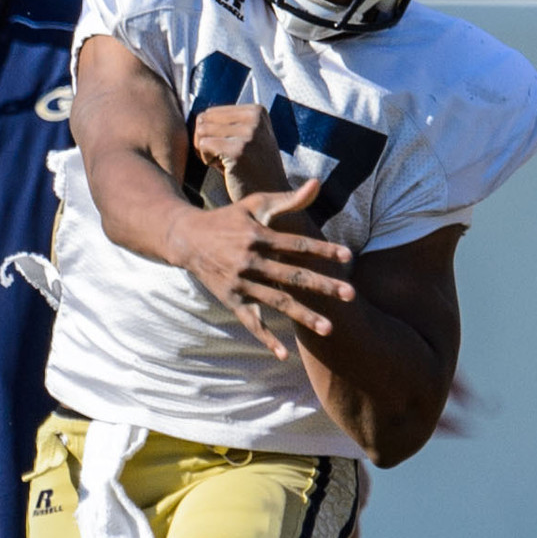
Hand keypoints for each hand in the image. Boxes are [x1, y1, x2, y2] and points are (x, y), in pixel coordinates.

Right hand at [164, 177, 354, 358]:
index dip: (322, 249)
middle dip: (322, 285)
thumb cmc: (227, 218)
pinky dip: (266, 338)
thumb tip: (317, 183)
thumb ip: (288, 199)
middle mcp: (250, 261)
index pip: (297, 244)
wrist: (186, 238)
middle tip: (350, 295)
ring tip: (329, 328)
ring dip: (303, 315)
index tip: (347, 256)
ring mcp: (240, 283)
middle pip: (292, 275)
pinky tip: (284, 354)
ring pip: (277, 301)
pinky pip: (251, 322)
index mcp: (259, 236)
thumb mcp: (255, 204)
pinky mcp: (231, 300)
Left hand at [191, 103, 289, 199]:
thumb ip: (229, 123)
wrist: (272, 196)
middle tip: (224, 159)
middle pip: (203, 119)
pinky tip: (225, 170)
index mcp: (257, 111)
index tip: (229, 150)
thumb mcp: (248, 137)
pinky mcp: (238, 150)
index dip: (211, 135)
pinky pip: (203, 144)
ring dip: (206, 152)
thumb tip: (198, 116)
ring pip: (201, 131)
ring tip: (226, 164)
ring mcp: (248, 133)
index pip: (210, 113)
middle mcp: (255, 117)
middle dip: (206, 141)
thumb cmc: (252, 169)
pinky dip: (207, 160)